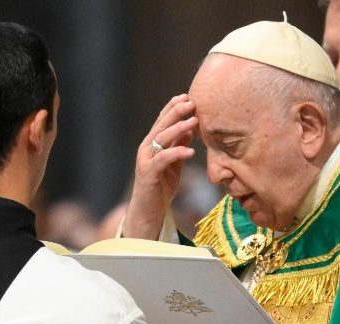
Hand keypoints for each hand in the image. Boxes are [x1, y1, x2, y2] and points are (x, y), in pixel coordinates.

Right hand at [122, 94, 197, 239]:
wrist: (148, 211)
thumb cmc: (161, 187)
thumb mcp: (174, 164)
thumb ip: (179, 146)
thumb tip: (190, 128)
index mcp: (152, 144)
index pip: (162, 120)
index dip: (173, 107)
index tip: (188, 97)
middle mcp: (146, 148)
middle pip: (161, 125)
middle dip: (176, 112)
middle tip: (191, 102)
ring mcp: (146, 160)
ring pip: (161, 138)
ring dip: (178, 128)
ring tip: (194, 122)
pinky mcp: (148, 173)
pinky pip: (163, 159)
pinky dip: (176, 153)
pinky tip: (190, 151)